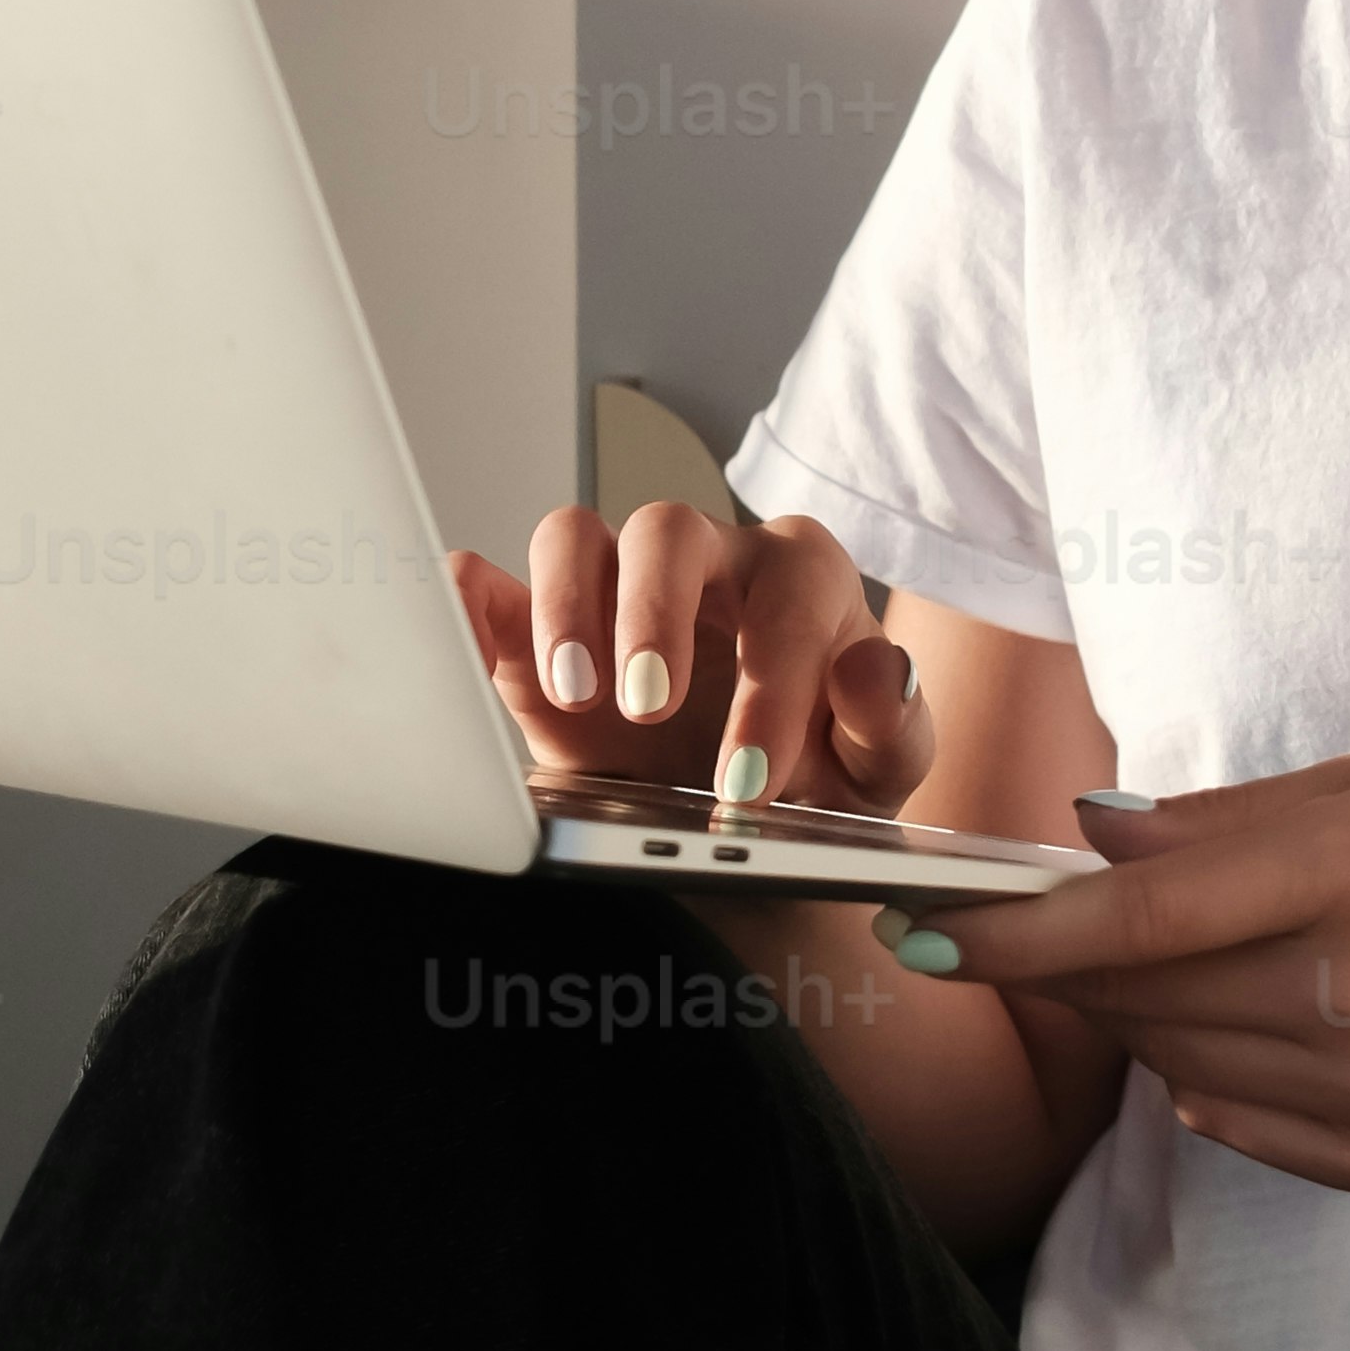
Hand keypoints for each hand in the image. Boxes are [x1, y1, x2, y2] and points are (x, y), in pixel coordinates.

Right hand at [449, 502, 932, 820]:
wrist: (760, 820)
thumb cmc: (826, 773)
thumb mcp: (880, 769)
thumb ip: (891, 724)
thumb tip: (875, 667)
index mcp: (798, 579)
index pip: (785, 597)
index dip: (769, 683)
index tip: (746, 777)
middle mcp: (704, 566)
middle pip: (665, 529)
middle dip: (651, 613)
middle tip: (648, 706)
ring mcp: (615, 595)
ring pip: (572, 537)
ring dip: (565, 607)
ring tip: (574, 696)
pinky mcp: (540, 638)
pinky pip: (494, 589)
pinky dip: (469, 596)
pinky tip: (458, 619)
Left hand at [932, 756, 1349, 1188]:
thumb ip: (1228, 821)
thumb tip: (1089, 841)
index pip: (1131, 920)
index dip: (1008, 933)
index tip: (916, 927)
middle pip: (1138, 999)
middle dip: (1072, 965)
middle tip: (1046, 923)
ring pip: (1176, 1064)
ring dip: (1142, 1015)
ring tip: (1188, 963)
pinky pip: (1236, 1124)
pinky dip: (1211, 1075)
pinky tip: (1259, 1025)